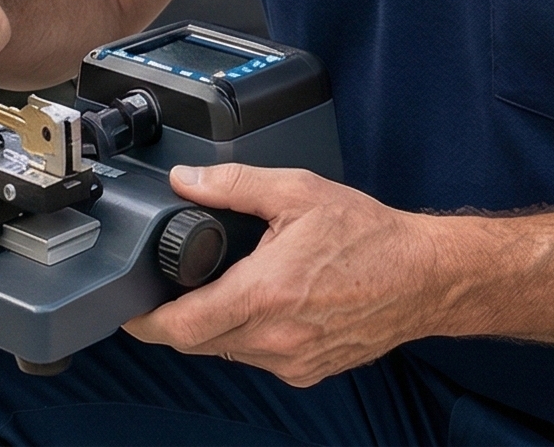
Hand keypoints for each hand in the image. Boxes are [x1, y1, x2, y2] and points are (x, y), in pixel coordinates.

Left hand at [122, 164, 449, 387]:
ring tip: (221, 291)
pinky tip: (260, 308)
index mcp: (265, 295)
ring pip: (227, 353)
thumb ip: (234, 184)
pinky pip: (258, 359)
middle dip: (176, 321)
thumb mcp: (297, 192)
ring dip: (214, 329)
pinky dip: (246, 338)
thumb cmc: (369, 236)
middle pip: (198, 343)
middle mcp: (275, 337)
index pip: (182, 327)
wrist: (423, 276)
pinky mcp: (308, 371)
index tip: (130, 313)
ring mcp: (293, 360)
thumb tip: (187, 181)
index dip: (146, 323)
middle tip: (169, 292)